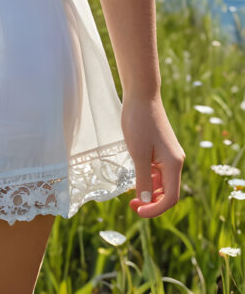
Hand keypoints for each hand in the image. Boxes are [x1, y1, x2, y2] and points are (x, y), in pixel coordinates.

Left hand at [121, 92, 185, 217]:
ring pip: (162, 182)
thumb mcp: (138, 153)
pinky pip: (157, 170)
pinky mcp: (161, 148)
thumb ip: (143, 179)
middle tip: (131, 204)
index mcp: (174, 164)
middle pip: (168, 192)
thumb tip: (147, 200)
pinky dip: (148, 177)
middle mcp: (175, 161)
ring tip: (131, 193)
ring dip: (149, 191)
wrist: (141, 94)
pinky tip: (135, 176)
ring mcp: (168, 154)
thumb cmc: (139, 122)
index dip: (155, 209)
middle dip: (151, 202)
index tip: (137, 211)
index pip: (170, 198)